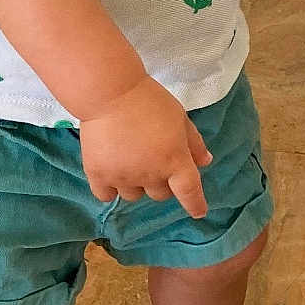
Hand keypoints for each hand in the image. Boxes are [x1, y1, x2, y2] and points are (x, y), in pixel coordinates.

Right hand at [77, 77, 213, 219]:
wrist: (110, 92)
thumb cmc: (149, 100)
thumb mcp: (179, 116)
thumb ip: (193, 142)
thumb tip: (205, 162)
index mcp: (175, 160)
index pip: (190, 192)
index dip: (195, 204)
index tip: (198, 212)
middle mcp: (151, 175)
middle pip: (160, 194)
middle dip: (161, 181)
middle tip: (152, 158)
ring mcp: (123, 177)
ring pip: (134, 196)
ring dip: (136, 184)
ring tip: (128, 159)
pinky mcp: (98, 174)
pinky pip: (106, 195)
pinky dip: (110, 188)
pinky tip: (110, 171)